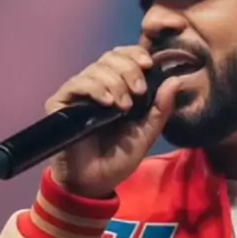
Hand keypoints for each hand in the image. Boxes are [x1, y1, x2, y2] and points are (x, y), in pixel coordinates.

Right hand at [45, 46, 180, 197]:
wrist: (95, 182)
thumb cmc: (119, 159)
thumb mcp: (146, 133)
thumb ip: (161, 109)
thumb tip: (176, 81)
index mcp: (118, 89)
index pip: (123, 57)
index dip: (135, 54)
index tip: (149, 64)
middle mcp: (97, 87)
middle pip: (110, 58)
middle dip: (129, 69)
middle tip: (139, 91)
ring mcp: (78, 94)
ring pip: (96, 69)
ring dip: (115, 82)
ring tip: (123, 107)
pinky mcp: (60, 103)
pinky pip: (77, 83)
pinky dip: (95, 88)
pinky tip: (107, 102)